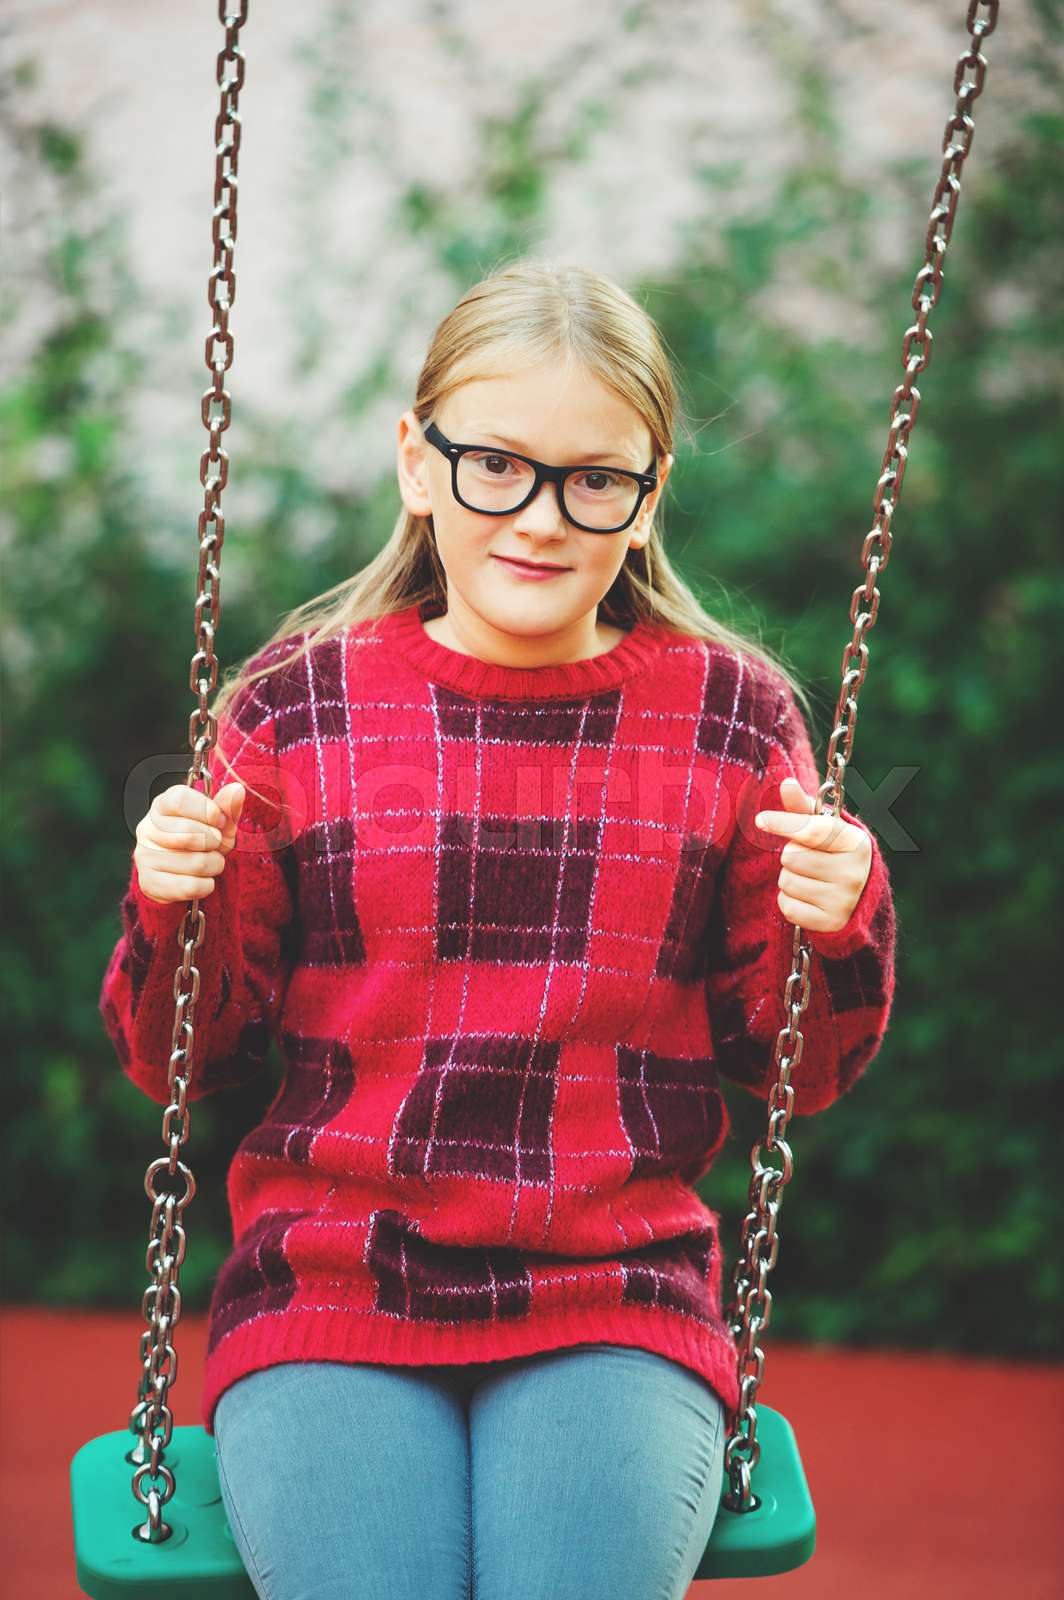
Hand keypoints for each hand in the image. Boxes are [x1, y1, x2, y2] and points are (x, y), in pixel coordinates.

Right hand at [134, 781, 245, 905]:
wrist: (182, 873)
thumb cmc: (202, 840)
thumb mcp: (218, 822)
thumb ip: (226, 808)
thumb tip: (237, 791)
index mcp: (162, 805)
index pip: (180, 800)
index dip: (207, 811)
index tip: (219, 820)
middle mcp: (148, 828)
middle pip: (189, 833)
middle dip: (214, 842)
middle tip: (215, 844)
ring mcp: (145, 856)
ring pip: (195, 863)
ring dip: (214, 865)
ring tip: (210, 862)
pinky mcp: (148, 883)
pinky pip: (190, 887)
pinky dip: (206, 885)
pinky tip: (202, 879)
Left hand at [755, 776, 872, 933]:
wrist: (858, 901)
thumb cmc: (834, 856)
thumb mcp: (826, 831)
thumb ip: (803, 809)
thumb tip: (786, 783)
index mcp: (856, 842)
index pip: (811, 830)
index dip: (783, 823)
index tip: (761, 820)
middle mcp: (854, 871)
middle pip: (791, 856)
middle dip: (791, 857)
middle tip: (809, 862)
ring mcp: (844, 900)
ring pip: (787, 881)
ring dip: (789, 880)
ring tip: (810, 881)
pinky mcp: (830, 923)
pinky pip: (788, 907)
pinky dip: (790, 903)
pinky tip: (808, 900)